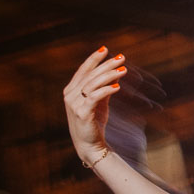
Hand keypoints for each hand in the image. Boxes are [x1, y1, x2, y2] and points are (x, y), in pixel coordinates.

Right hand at [63, 46, 123, 161]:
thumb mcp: (99, 102)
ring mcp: (74, 104)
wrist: (90, 144)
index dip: (94, 59)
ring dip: (109, 75)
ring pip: (92, 84)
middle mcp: (70, 95)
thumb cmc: (94, 121)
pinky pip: (94, 97)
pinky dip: (106, 90)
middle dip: (106, 65)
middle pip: (89, 75)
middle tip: (122, 58)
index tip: (106, 49)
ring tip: (123, 70)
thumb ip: (103, 87)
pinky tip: (117, 86)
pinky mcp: (82, 114)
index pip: (83, 70)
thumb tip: (115, 73)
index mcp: (71, 90)